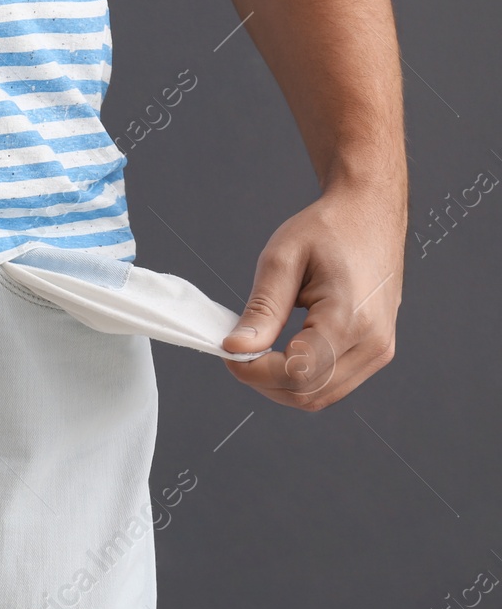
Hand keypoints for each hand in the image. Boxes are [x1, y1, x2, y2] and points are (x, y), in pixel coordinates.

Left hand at [221, 181, 405, 410]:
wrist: (370, 212)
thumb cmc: (328, 229)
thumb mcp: (281, 259)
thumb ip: (261, 309)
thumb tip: (236, 348)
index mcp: (350, 317)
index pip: (296, 373)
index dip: (253, 372)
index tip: (228, 352)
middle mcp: (373, 342)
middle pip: (308, 393)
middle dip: (263, 381)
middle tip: (238, 351)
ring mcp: (380, 350)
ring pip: (321, 396)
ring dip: (281, 383)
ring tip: (257, 350)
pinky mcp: (378, 350)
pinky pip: (334, 383)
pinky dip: (301, 377)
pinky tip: (281, 351)